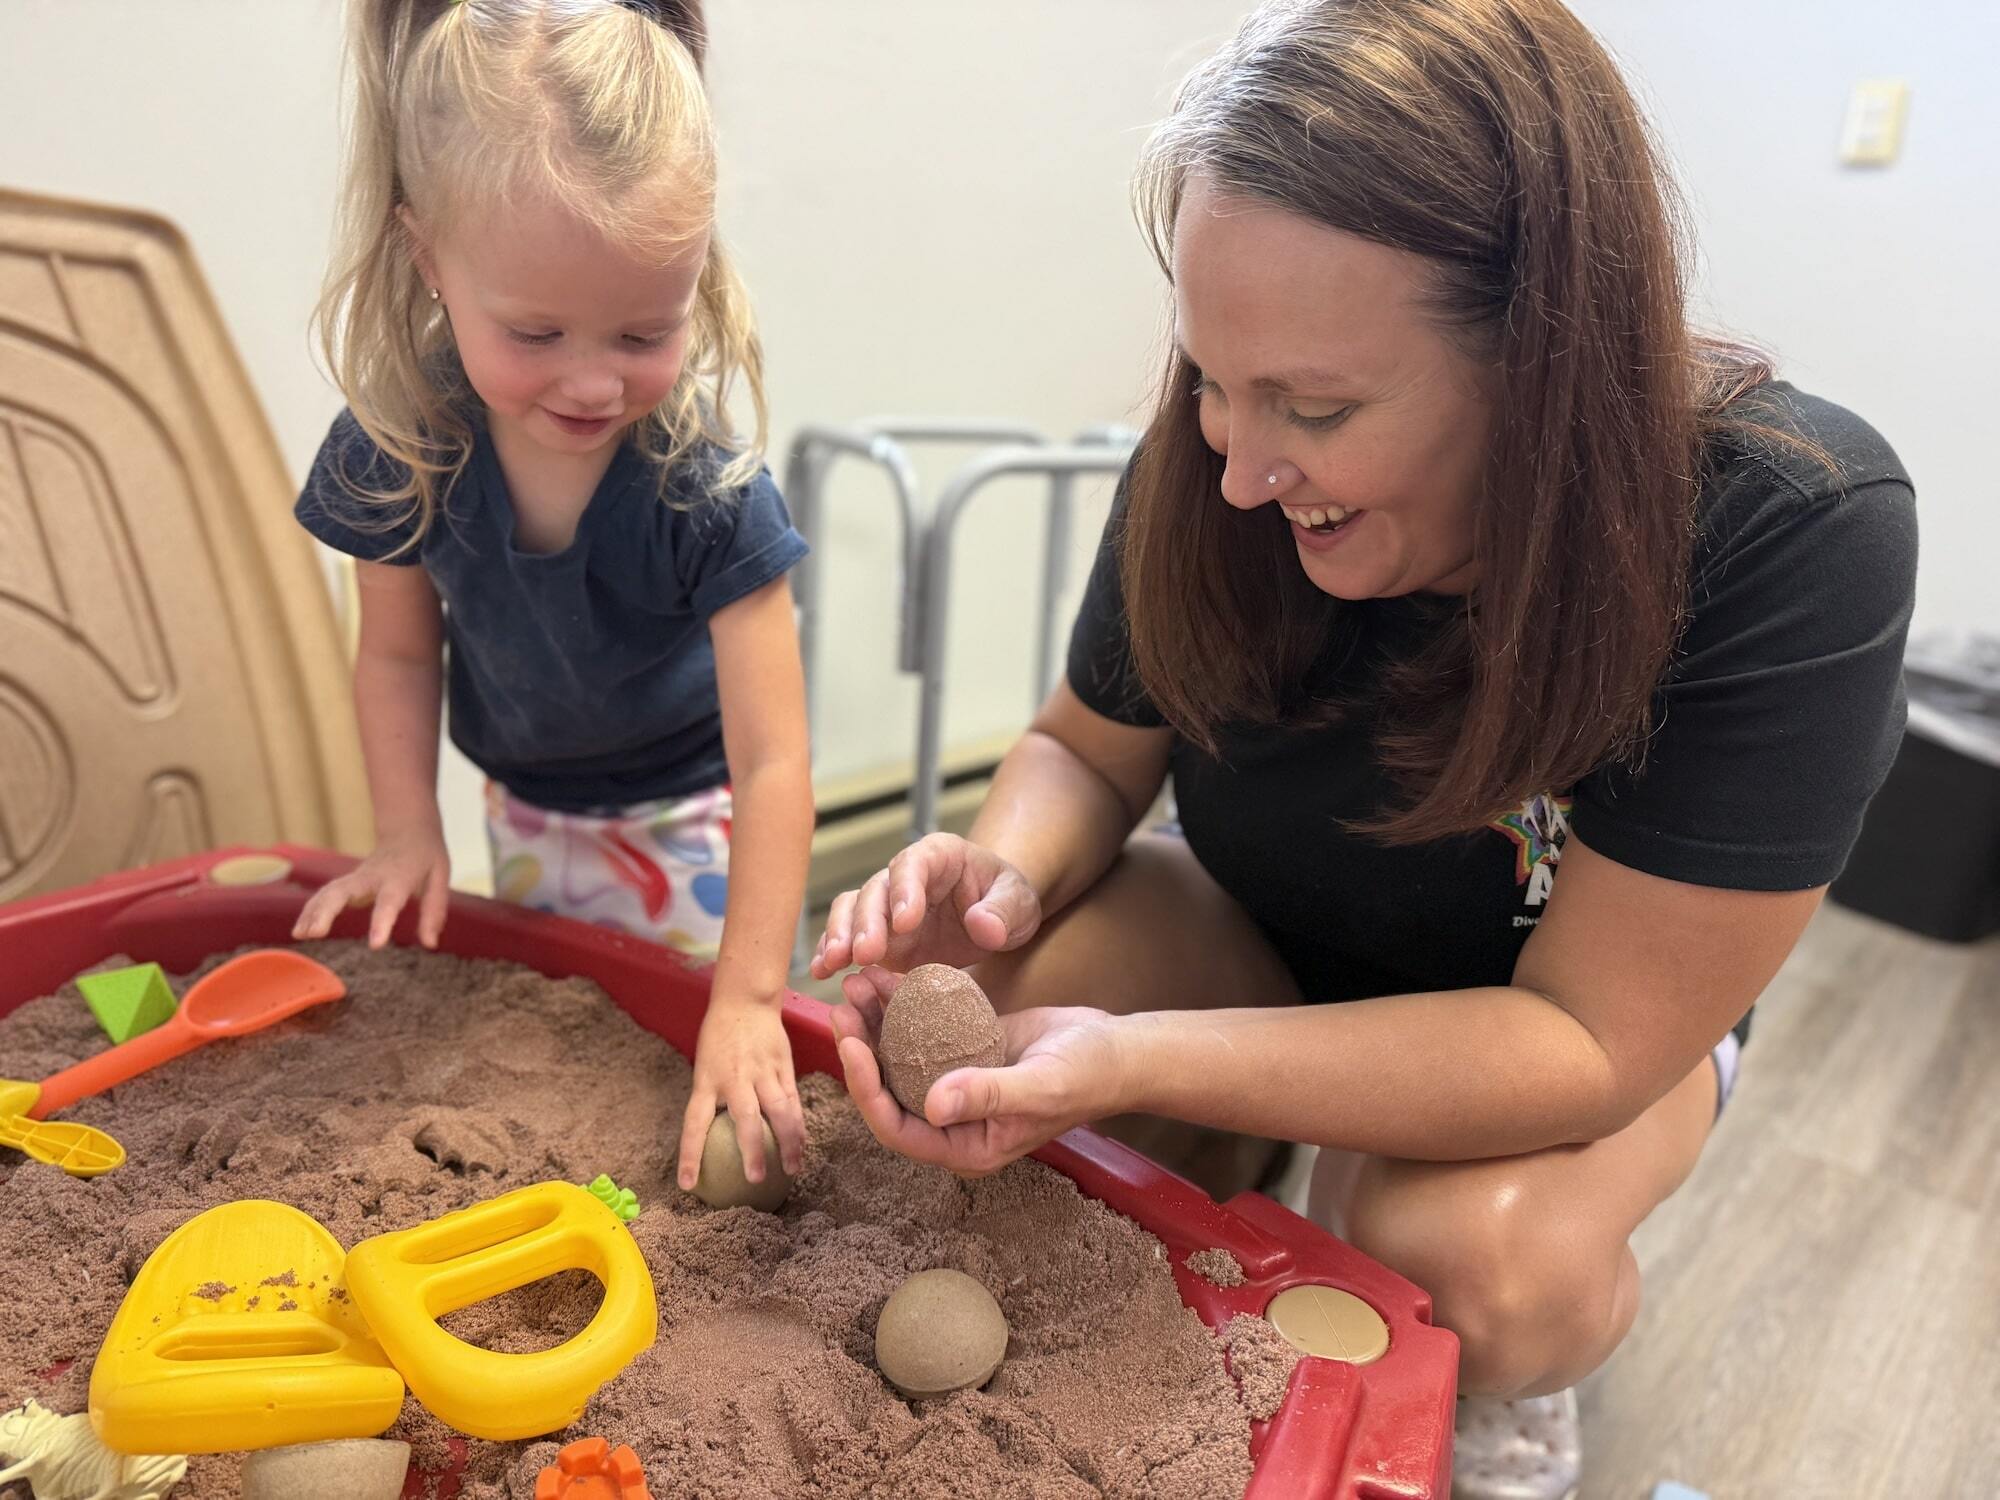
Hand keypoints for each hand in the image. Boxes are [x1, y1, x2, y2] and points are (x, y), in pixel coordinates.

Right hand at [292, 824, 449, 948]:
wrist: (408, 828)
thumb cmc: (425, 856)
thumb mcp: (439, 878)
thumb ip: (434, 912)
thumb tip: (430, 944)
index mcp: (399, 877)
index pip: (389, 901)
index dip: (382, 922)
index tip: (375, 945)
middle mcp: (372, 876)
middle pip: (344, 891)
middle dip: (327, 911)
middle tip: (315, 934)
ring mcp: (356, 877)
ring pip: (329, 891)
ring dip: (312, 912)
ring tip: (300, 935)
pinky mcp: (347, 881)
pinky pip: (325, 895)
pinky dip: (310, 910)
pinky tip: (299, 931)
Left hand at [676, 993, 804, 1190]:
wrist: (746, 1001)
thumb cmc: (720, 1038)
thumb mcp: (705, 1066)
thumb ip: (712, 1098)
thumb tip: (710, 1140)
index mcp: (707, 1080)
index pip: (694, 1124)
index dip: (690, 1156)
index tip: (688, 1185)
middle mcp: (735, 1078)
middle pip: (746, 1119)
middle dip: (752, 1150)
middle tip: (756, 1179)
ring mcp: (763, 1072)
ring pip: (780, 1111)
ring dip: (788, 1142)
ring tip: (791, 1169)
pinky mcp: (783, 1067)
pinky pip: (793, 1101)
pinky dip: (799, 1126)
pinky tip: (802, 1145)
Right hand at [810, 833, 1042, 979]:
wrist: (996, 917)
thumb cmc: (1006, 900)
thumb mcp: (1021, 903)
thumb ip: (1005, 910)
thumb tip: (983, 925)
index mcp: (940, 856)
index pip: (915, 863)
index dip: (906, 889)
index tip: (905, 922)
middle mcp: (905, 876)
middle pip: (876, 889)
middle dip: (867, 922)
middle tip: (866, 954)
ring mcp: (886, 905)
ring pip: (852, 909)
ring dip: (840, 935)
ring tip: (832, 964)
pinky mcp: (878, 934)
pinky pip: (847, 936)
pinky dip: (831, 952)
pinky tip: (822, 971)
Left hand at [828, 965, 1126, 1176]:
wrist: (1117, 1049)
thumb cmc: (1087, 1076)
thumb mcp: (1039, 1086)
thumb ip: (988, 1095)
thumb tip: (934, 1105)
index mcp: (964, 1146)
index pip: (897, 1126)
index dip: (867, 1089)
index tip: (853, 1045)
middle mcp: (952, 1120)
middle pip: (888, 1088)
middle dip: (861, 1048)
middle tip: (843, 1005)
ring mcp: (956, 1083)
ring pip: (899, 1056)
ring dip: (875, 1022)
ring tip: (858, 982)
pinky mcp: (963, 1050)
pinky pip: (920, 1031)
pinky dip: (901, 1006)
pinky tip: (887, 975)